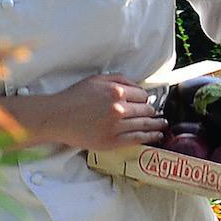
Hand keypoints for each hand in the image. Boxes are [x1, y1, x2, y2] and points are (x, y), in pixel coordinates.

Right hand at [35, 74, 168, 152]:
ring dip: (157, 125)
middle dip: (152, 112)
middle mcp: (119, 108)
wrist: (58, 117)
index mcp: (117, 91)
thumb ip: (120, 79)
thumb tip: (138, 87)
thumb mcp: (97, 79)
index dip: (145, 99)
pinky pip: (136, 139)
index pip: (142, 95)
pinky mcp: (112, 141)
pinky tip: (156, 136)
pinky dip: (149, 137)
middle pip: (146, 110)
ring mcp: (116, 126)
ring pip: (144, 125)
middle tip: (157, 114)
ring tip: (163, 125)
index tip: (146, 102)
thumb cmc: (75, 96)